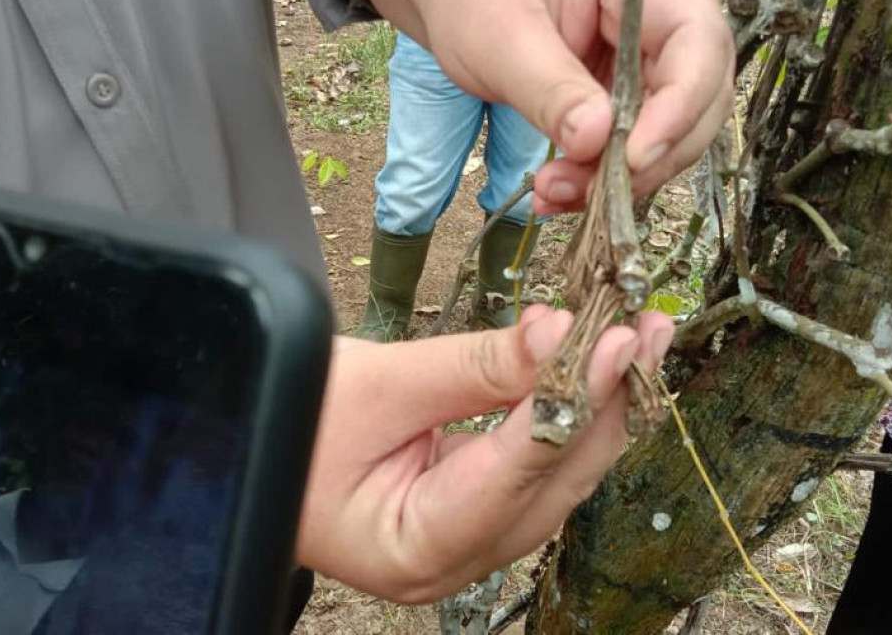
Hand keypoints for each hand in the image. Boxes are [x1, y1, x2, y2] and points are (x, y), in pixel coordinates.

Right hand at [294, 305, 673, 602]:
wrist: (243, 440)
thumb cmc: (286, 422)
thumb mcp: (374, 384)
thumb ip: (471, 366)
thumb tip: (559, 333)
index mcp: (417, 547)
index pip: (517, 472)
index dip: (573, 402)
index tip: (614, 341)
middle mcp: (455, 561)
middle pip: (556, 482)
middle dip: (608, 403)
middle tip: (648, 331)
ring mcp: (468, 541)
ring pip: (558, 477)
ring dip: (600, 406)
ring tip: (640, 341)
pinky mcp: (474, 510)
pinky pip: (538, 466)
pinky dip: (567, 414)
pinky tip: (596, 370)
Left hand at [363, 0, 733, 209]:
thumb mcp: (499, 38)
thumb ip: (550, 90)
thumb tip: (597, 142)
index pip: (696, 38)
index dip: (681, 103)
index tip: (635, 156)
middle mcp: (662, 9)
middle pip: (701, 91)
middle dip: (652, 154)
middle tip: (592, 189)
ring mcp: (651, 52)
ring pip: (675, 129)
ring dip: (624, 176)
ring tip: (556, 191)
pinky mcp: (634, 89)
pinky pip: (640, 142)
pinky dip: (604, 176)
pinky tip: (559, 190)